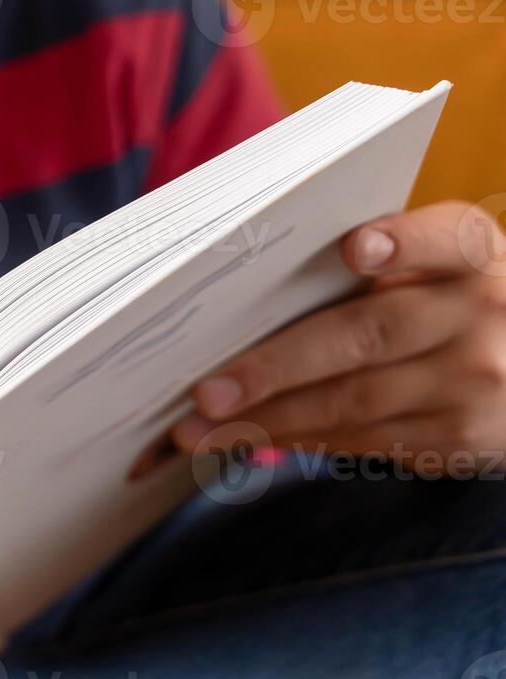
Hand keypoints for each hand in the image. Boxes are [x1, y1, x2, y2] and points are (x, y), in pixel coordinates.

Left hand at [170, 201, 505, 474]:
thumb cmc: (451, 297)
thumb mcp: (440, 262)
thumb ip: (377, 260)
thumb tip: (251, 287)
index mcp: (471, 252)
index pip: (442, 239)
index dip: (400, 243)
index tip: (353, 249)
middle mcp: (480, 313)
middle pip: (365, 337)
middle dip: (275, 369)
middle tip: (206, 392)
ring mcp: (475, 381)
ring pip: (354, 403)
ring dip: (267, 419)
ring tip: (200, 429)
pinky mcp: (463, 436)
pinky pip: (366, 439)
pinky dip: (300, 438)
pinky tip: (250, 437)